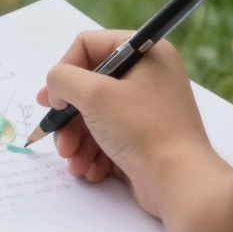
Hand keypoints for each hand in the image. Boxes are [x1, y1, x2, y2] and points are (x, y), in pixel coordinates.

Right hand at [38, 29, 211, 217]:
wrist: (181, 184)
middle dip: (69, 117)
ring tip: (73, 162)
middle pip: (90, 87)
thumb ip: (63, 79)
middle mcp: (148, 77)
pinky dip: (94, 154)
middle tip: (59, 139)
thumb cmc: (141, 129)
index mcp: (145, 52)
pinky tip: (89, 171)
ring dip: (77, 140)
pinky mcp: (146, 140)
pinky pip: (109, 138)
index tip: (52, 100)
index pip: (89, 46)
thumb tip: (56, 87)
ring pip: (96, 116)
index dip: (65, 71)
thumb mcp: (95, 95)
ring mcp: (148, 110)